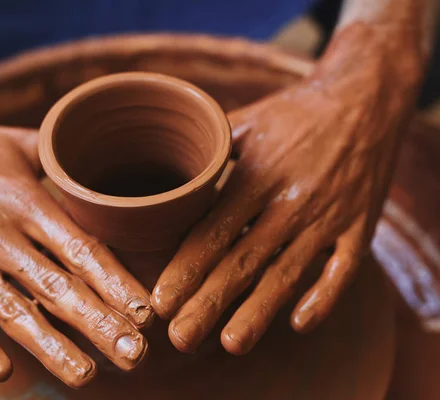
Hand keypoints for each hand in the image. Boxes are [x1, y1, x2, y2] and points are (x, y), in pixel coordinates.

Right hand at [0, 69, 152, 386]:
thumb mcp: (20, 143)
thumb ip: (63, 163)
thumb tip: (102, 177)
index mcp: (23, 199)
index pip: (80, 248)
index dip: (115, 283)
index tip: (145, 314)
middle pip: (56, 287)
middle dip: (98, 324)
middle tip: (135, 354)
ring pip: (11, 310)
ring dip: (50, 347)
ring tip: (85, 374)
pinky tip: (3, 372)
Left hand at [152, 46, 417, 354]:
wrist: (363, 98)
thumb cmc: (295, 112)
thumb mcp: (246, 121)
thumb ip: (209, 151)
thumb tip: (171, 177)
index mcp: (256, 177)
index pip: (213, 233)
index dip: (186, 270)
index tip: (162, 301)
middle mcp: (289, 202)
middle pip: (243, 262)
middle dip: (209, 303)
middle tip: (180, 338)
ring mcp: (328, 217)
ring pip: (287, 273)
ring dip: (258, 312)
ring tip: (230, 344)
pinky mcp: (359, 226)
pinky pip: (343, 270)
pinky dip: (324, 298)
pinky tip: (300, 324)